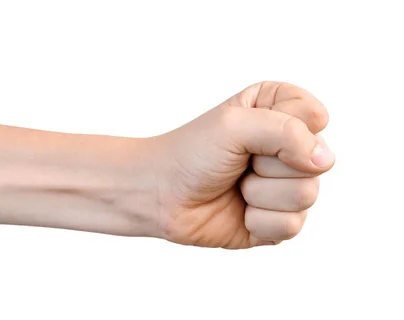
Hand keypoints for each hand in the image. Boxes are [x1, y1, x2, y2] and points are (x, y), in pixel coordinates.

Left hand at [150, 82, 334, 248]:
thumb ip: (287, 132)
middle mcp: (290, 147)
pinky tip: (240, 210)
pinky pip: (292, 225)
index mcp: (280, 111)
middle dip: (269, 166)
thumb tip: (325, 160)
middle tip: (239, 163)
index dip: (284, 128)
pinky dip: (259, 221)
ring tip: (237, 186)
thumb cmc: (192, 153)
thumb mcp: (235, 126)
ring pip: (307, 195)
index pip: (314, 116)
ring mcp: (286, 185)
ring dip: (260, 194)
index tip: (248, 130)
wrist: (160, 194)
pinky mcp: (278, 220)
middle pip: (316, 161)